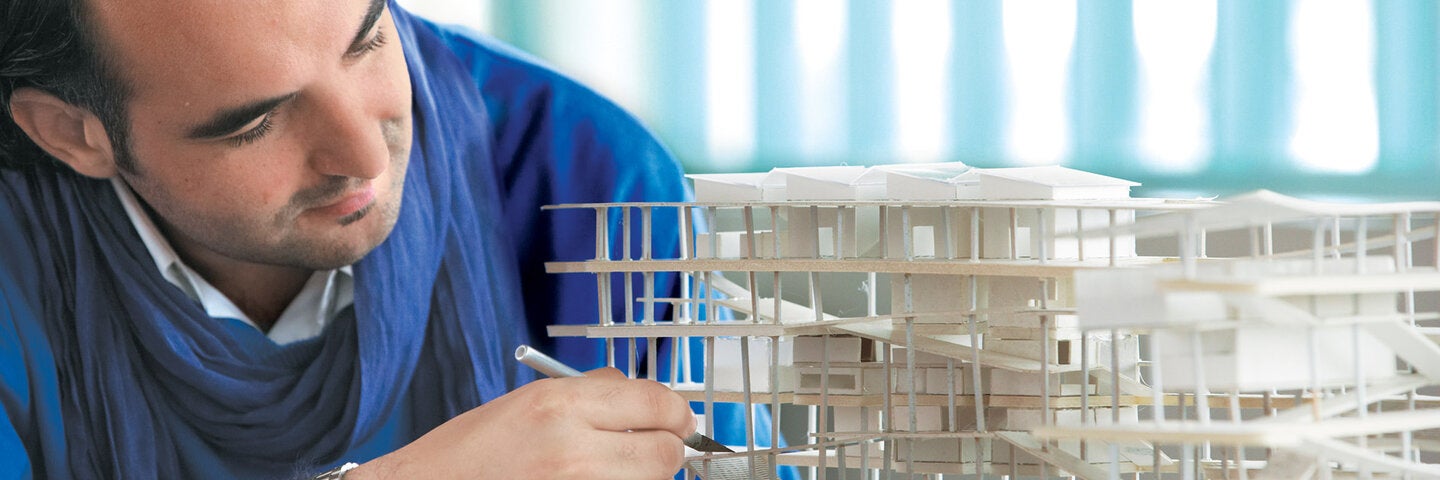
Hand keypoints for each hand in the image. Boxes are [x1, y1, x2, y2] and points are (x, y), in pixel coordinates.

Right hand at [346, 368, 694, 479]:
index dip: (677, 413)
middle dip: (665, 451)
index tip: (680, 420)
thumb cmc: (467, 455)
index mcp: (561, 405)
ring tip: (610, 471)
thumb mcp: (528, 402)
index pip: (658, 403)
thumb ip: (589, 393)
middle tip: (650, 452)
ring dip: (643, 479)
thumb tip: (638, 391)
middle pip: (666, 452)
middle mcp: (574, 449)